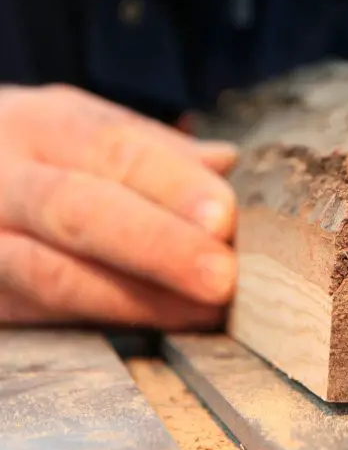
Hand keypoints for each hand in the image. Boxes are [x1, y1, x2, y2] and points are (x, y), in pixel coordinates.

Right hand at [0, 85, 238, 329]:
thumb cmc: (32, 155)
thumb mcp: (80, 131)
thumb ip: (150, 149)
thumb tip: (224, 162)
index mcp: (40, 125)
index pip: (113, 148)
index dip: (171, 183)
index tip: (224, 217)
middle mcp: (3, 181)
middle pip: (77, 210)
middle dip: (157, 244)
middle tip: (221, 275)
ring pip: (51, 274)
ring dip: (137, 298)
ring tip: (203, 310)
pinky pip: (42, 313)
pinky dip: (109, 320)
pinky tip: (162, 325)